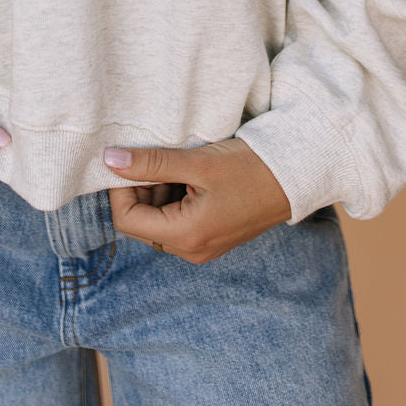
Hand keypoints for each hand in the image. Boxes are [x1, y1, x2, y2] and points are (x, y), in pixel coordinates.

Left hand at [104, 136, 291, 262]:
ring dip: (157, 189)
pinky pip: (177, 218)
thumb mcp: (198, 162)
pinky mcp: (211, 234)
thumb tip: (109, 160)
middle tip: (154, 156)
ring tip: (176, 161)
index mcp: (186, 237)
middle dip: (139, 187)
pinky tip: (188, 172)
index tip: (127, 158)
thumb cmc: (250, 168)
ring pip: (158, 218)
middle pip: (141, 221)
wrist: (296, 175)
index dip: (119, 188)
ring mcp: (202, 245)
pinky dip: (173, 194)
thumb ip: (151, 163)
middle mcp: (191, 250)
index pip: (127, 219)